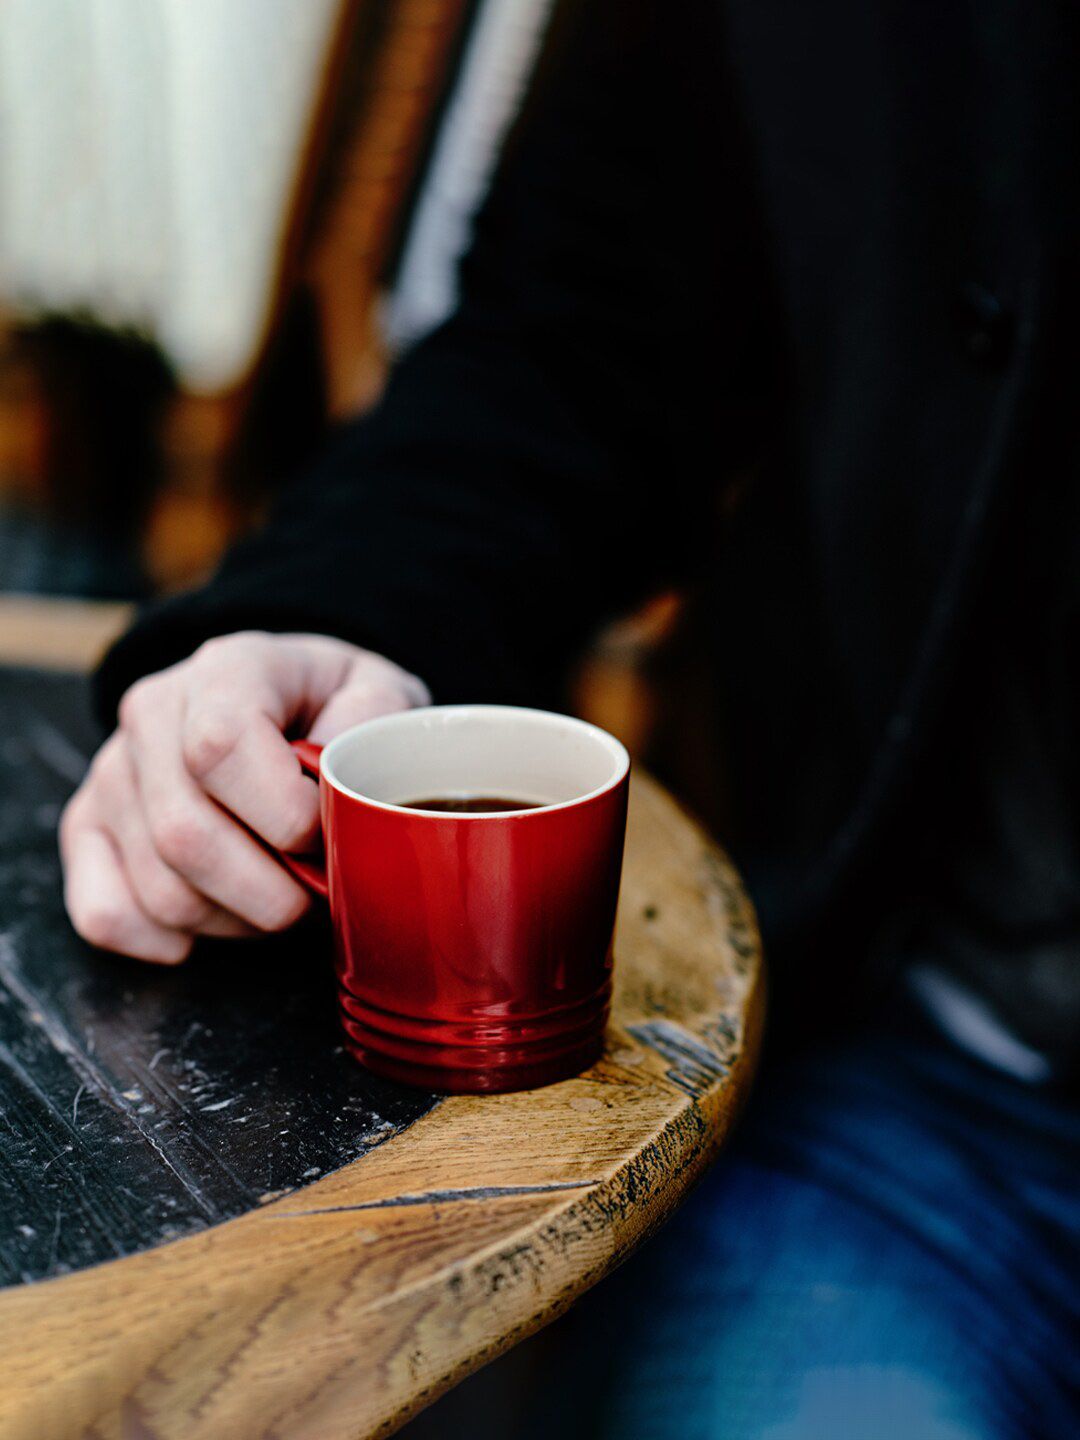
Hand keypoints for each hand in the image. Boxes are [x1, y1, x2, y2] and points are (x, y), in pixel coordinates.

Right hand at [60, 632, 428, 962]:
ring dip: (234, 920)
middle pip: (184, 834)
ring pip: (157, 887)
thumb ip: (373, 724)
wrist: (285, 699)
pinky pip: (102, 912)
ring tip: (278, 896)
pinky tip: (214, 922)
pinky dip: (162, 939)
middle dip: (269, 892)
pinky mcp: (88, 826)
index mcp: (226, 670)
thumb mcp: (378, 691)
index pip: (220, 747)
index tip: (324, 835)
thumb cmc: (334, 706)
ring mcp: (113, 773)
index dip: (282, 814)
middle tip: (315, 891)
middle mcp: (152, 715)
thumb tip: (342, 780)